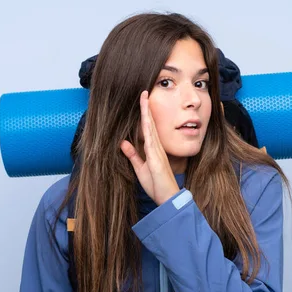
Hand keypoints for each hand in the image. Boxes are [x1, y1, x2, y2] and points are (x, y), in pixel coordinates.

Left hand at [120, 91, 179, 205]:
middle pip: (150, 123)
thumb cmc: (158, 185)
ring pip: (150, 127)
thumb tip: (123, 142)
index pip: (147, 128)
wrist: (168, 199)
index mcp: (153, 149)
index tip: (142, 100)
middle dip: (146, 107)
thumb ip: (133, 156)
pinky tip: (145, 118)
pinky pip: (151, 139)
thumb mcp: (140, 169)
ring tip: (144, 98)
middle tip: (143, 91)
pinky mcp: (156, 158)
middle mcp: (156, 147)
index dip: (144, 114)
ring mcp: (157, 151)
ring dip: (147, 113)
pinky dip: (148, 128)